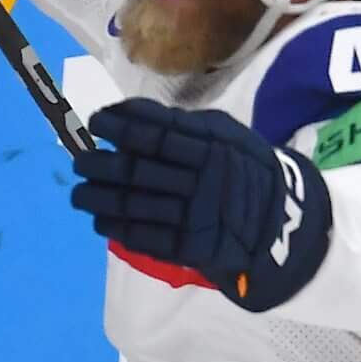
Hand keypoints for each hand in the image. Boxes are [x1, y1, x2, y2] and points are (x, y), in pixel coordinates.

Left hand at [74, 98, 332, 312]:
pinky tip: (100, 221)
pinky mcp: (192, 246)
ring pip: (132, 206)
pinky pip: (144, 238)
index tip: (95, 121)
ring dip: (96, 200)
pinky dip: (115, 228)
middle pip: (135, 171)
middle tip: (79, 162)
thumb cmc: (243, 167)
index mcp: (212, 146)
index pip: (154, 133)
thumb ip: (181, 126)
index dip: (118, 126)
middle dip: (97, 166)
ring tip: (78, 195)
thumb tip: (125, 115)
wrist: (281, 219)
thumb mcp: (226, 135)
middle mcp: (203, 179)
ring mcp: (197, 215)